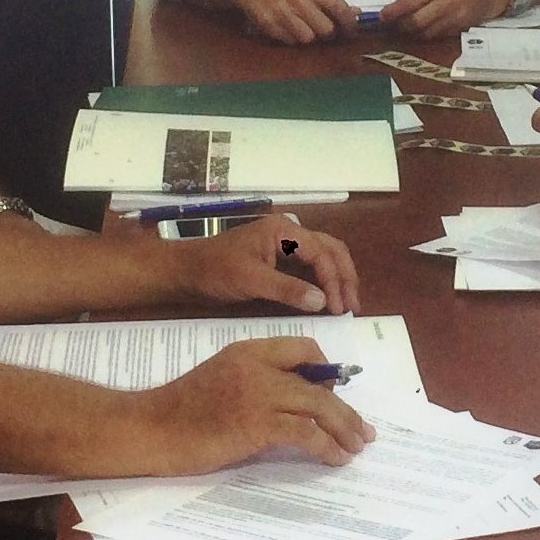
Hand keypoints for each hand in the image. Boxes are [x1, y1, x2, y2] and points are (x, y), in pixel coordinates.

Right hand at [125, 337, 375, 473]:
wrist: (152, 428)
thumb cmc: (182, 410)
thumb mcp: (223, 378)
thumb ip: (257, 380)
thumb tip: (298, 403)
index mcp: (249, 350)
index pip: (303, 347)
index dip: (326, 370)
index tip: (334, 394)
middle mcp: (258, 367)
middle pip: (319, 382)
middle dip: (346, 409)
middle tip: (362, 430)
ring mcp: (259, 395)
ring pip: (319, 406)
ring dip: (344, 429)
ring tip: (355, 447)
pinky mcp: (256, 425)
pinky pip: (306, 433)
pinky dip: (326, 447)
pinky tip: (334, 459)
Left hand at [180, 214, 360, 314]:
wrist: (186, 271)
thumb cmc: (214, 272)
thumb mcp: (250, 281)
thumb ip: (287, 290)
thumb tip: (323, 301)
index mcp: (283, 231)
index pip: (321, 253)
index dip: (334, 281)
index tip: (339, 308)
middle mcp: (288, 232)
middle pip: (330, 249)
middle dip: (344, 276)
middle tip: (353, 306)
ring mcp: (284, 243)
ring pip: (324, 254)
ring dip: (337, 276)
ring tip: (347, 303)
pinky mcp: (279, 256)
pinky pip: (310, 264)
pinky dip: (323, 279)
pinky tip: (328, 297)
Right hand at [226, 0, 357, 43]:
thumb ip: (332, 3)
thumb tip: (358, 13)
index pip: (340, 9)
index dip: (349, 25)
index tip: (351, 32)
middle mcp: (300, 0)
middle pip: (326, 29)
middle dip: (326, 34)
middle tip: (322, 31)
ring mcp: (284, 13)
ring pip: (308, 38)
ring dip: (308, 38)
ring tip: (302, 30)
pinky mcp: (270, 25)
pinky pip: (290, 42)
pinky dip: (292, 40)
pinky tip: (288, 30)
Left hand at [381, 0, 515, 36]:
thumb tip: (394, 9)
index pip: (410, 1)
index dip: (394, 11)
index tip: (381, 17)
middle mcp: (446, 3)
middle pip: (416, 22)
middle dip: (402, 26)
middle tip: (394, 25)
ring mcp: (454, 19)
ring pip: (425, 33)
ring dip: (413, 33)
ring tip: (408, 27)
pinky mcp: (459, 30)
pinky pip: (437, 36)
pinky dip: (427, 34)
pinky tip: (424, 29)